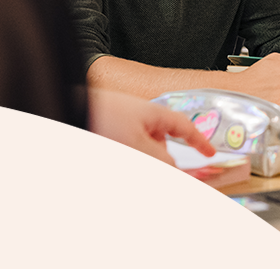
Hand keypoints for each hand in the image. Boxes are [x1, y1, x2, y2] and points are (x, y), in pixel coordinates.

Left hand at [86, 87, 214, 164]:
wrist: (70, 109)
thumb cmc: (101, 115)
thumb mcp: (139, 143)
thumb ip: (162, 158)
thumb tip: (176, 169)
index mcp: (154, 114)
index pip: (184, 127)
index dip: (199, 141)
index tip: (209, 153)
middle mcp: (141, 118)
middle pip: (162, 145)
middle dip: (161, 159)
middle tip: (158, 167)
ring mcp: (125, 125)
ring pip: (143, 149)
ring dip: (142, 157)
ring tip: (127, 151)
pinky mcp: (111, 132)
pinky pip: (129, 147)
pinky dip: (130, 152)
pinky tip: (120, 149)